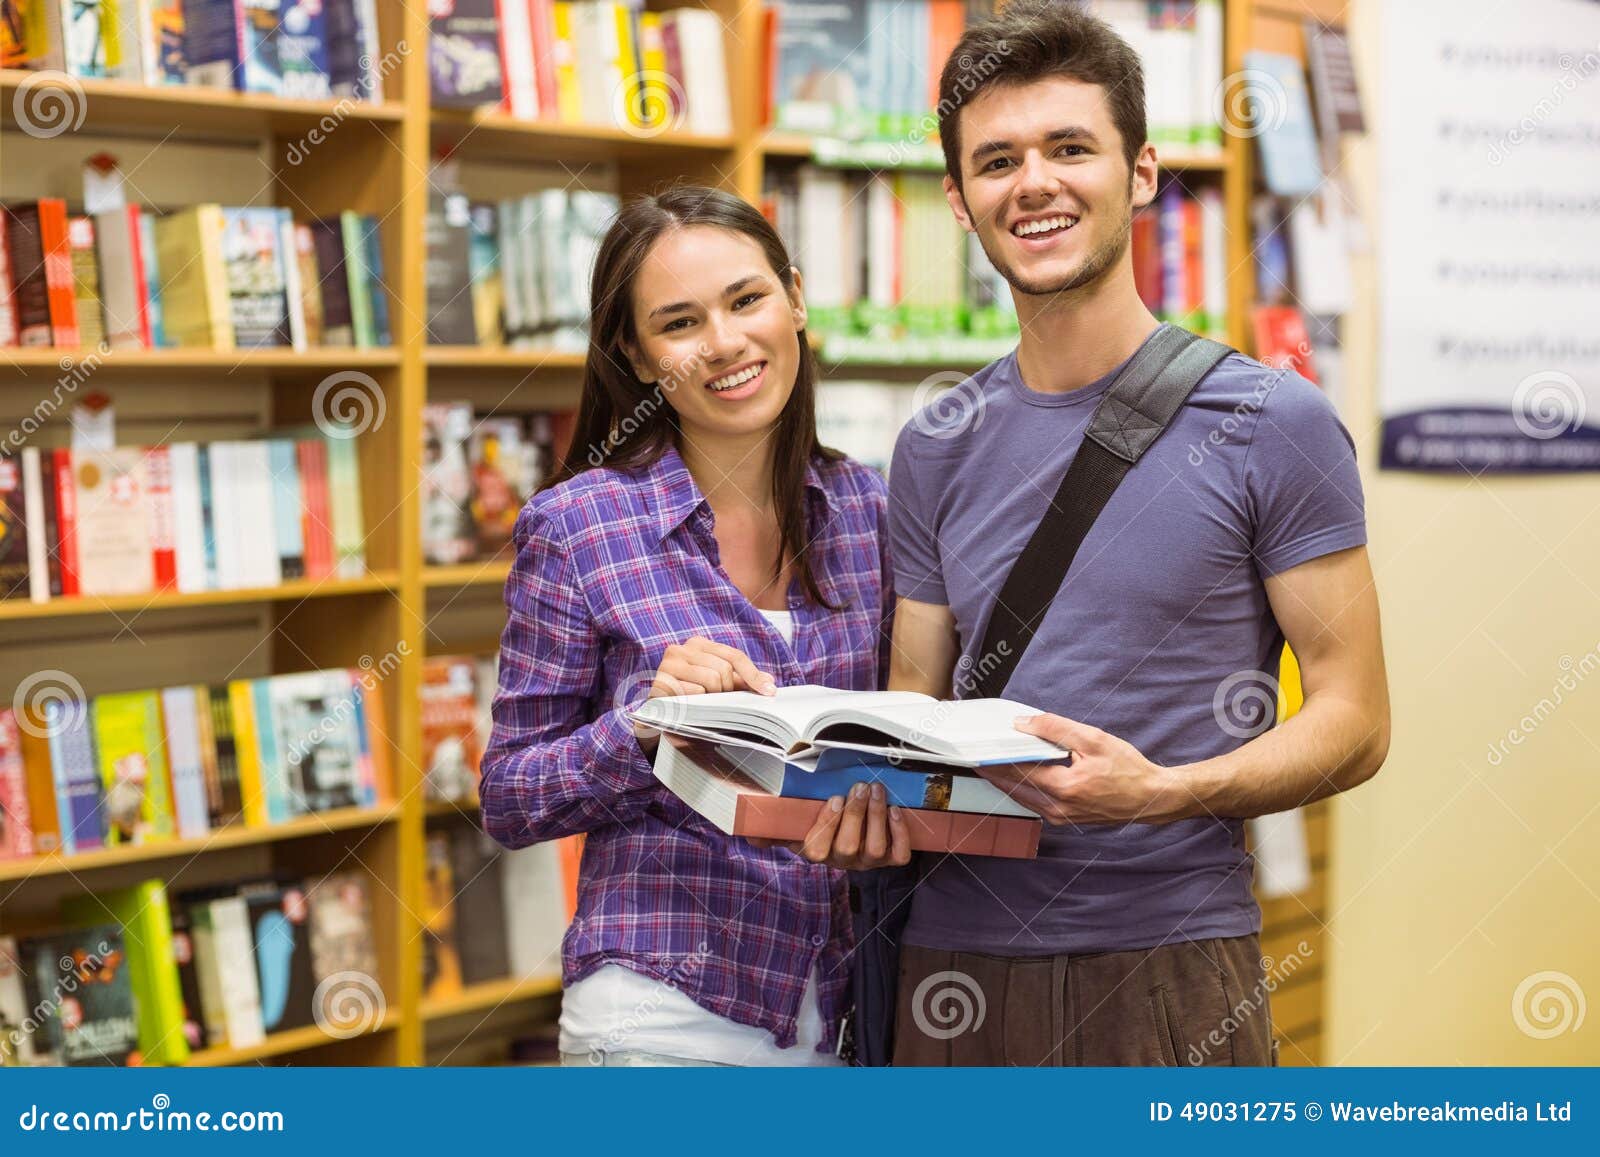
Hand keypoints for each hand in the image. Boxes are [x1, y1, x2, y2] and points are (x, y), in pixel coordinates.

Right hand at [649, 635, 776, 698]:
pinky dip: (697, 703)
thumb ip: (739, 680)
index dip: (754, 674)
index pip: (734, 656)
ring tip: (703, 704)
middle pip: (724, 669)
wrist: (656, 719)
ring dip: (713, 697)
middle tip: (720, 702)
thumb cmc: (689, 699)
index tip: (770, 691)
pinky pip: (694, 692)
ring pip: (712, 679)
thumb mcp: (717, 686)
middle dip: (728, 690)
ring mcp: (668, 664)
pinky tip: (689, 706)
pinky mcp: (660, 682)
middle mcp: (681, 649)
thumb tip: (769, 682)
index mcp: (697, 645)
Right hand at [747, 782, 911, 867]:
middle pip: (847, 847)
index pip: (817, 850)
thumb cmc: (818, 820)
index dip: (827, 826)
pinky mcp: (889, 857)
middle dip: (855, 815)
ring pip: (874, 849)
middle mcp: (842, 860)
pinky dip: (900, 834)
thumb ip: (771, 828)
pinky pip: (899, 855)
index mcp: (816, 851)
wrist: (852, 827)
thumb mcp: (793, 824)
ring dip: (876, 818)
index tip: (832, 798)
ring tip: (876, 790)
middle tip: (859, 787)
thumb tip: (750, 834)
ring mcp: (866, 860)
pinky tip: (895, 811)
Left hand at [973, 714, 1180, 824]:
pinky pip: (1032, 802)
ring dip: (1001, 779)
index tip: (974, 746)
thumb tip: (1023, 723)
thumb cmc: (1128, 768)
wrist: (1150, 798)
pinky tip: (1012, 772)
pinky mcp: (1063, 819)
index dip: (992, 756)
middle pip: (1011, 786)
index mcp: (1063, 788)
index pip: (1016, 770)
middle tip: (971, 751)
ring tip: (985, 759)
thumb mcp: (1093, 739)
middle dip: (990, 768)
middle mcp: (1057, 808)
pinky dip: (1019, 787)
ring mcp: (1059, 817)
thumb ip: (1055, 729)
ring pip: (1019, 797)